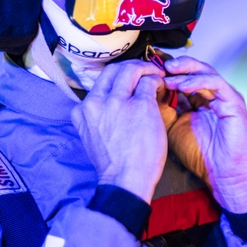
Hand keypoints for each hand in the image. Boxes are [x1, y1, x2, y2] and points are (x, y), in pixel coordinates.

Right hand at [71, 60, 167, 202]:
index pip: (100, 81)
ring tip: (157, 74)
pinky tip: (162, 87)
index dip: (117, 76)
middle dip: (132, 66)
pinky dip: (157, 81)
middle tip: (145, 71)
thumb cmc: (113, 164)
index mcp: (83, 110)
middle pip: (114, 69)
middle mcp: (97, 102)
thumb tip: (113, 104)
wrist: (125, 180)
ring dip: (146, 69)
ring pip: (132, 70)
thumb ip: (98, 116)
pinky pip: (149, 83)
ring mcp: (118, 102)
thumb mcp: (93, 135)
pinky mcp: (140, 105)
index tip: (129, 80)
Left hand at [163, 57, 246, 212]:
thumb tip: (146, 92)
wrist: (225, 175)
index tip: (148, 72)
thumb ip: (163, 110)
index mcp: (198, 101)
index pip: (183, 78)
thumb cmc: (200, 155)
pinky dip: (198, 82)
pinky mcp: (234, 102)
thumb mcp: (172, 128)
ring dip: (185, 71)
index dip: (166, 73)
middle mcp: (212, 96)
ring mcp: (224, 97)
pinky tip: (182, 86)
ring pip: (205, 71)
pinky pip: (216, 83)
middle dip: (176, 65)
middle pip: (194, 69)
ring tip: (168, 74)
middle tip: (158, 65)